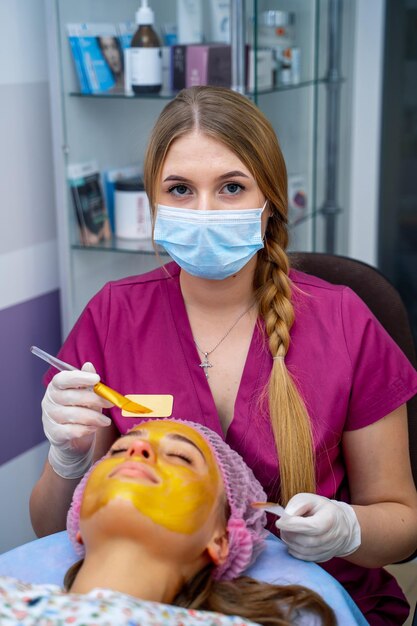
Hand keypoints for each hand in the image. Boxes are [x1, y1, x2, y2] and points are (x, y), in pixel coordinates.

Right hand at [42, 362, 112, 478]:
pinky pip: (71, 430)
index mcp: (56, 386)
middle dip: (94, 399)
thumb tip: (89, 365)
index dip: (79, 377)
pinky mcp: (54, 434)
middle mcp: (49, 400)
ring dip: (94, 417)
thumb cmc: (80, 410)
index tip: (97, 379)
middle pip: (71, 397)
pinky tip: (94, 428)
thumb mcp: (86, 394)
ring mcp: (49, 417)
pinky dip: (86, 429)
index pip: (63, 379)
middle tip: (111, 403)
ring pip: (73, 415)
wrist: (72, 438)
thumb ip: (88, 381)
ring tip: (106, 421)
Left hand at [275, 493, 360, 561]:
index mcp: (330, 519)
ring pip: (304, 552)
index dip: (292, 525)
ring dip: (290, 542)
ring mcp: (329, 550)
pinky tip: (293, 540)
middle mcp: (332, 537)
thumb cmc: (321, 509)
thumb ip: (297, 505)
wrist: (340, 523)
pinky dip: (294, 550)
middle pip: (306, 541)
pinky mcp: (324, 558)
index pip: (311, 526)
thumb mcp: (310, 499)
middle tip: (282, 526)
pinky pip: (305, 558)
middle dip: (289, 534)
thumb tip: (286, 517)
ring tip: (287, 531)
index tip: (279, 522)